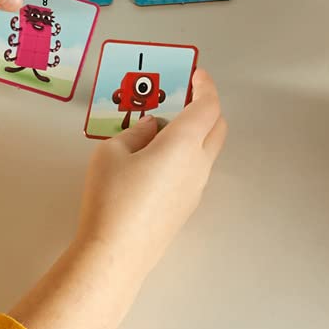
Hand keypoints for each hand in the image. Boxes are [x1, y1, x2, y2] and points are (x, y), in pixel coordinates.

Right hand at [73, 70, 228, 282]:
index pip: (208, 106)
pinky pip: (195, 172)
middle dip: (205, 108)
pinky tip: (157, 161)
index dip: (204, 86)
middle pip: (217, 127)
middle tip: (183, 98)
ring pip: (208, 151)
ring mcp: (196, 189)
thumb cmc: (112, 199)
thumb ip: (134, 132)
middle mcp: (198, 165)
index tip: (197, 75)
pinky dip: (187, 156)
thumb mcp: (111, 152)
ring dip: (195, 134)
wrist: (117, 252)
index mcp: (184, 144)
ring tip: (162, 131)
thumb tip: (149, 129)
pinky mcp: (187, 208)